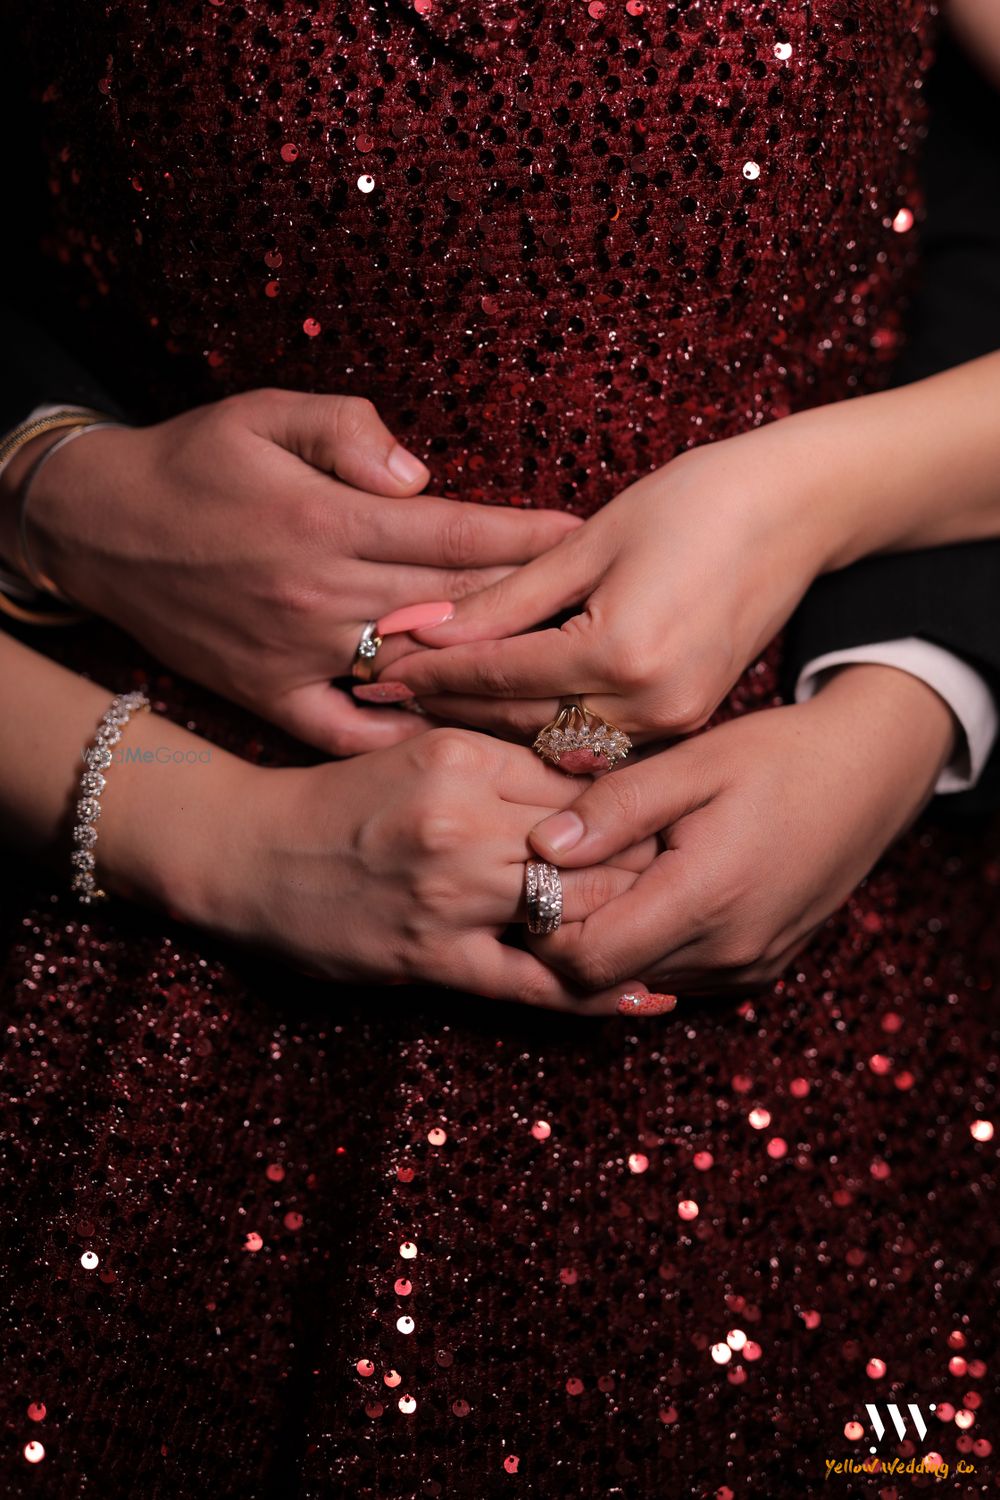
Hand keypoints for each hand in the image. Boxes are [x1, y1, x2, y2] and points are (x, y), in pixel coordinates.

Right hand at [16, 390, 578, 752]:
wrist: (97, 529)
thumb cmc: (190, 462)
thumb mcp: (261, 412)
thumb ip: (347, 429)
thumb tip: (421, 474)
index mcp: (327, 520)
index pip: (455, 532)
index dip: (528, 536)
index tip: (586, 539)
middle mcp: (320, 595)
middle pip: (452, 604)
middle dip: (529, 604)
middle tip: (596, 611)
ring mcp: (298, 653)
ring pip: (416, 668)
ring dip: (484, 674)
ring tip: (555, 680)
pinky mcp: (270, 694)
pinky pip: (349, 730)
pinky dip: (402, 737)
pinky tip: (459, 739)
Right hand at [126, 726, 657, 1007]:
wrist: (247, 854)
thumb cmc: (341, 801)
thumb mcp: (421, 754)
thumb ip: (504, 761)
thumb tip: (603, 778)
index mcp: (461, 757)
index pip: (584, 782)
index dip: (644, 806)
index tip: (690, 819)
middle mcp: (459, 820)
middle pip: (594, 845)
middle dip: (658, 864)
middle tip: (714, 875)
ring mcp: (446, 893)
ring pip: (575, 910)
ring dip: (639, 924)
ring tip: (696, 930)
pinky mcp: (432, 957)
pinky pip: (533, 983)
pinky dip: (596, 995)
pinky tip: (648, 997)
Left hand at [385, 422, 848, 743]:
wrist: (799, 509)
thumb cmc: (698, 501)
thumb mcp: (589, 542)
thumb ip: (507, 597)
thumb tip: (426, 625)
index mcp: (621, 651)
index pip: (498, 674)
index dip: (430, 669)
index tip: (375, 664)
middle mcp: (650, 703)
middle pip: (520, 721)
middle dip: (449, 704)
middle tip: (383, 692)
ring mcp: (674, 721)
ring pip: (554, 740)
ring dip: (492, 723)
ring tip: (427, 703)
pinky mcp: (686, 722)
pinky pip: (595, 740)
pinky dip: (545, 726)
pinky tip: (502, 710)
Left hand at [519, 666, 955, 993]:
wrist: (871, 776)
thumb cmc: (779, 757)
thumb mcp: (694, 762)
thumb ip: (615, 807)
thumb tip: (541, 847)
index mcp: (705, 899)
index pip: (586, 960)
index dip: (544, 925)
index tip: (537, 872)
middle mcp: (727, 951)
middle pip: (607, 978)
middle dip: (571, 931)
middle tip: (567, 867)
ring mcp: (746, 967)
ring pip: (640, 981)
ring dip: (613, 937)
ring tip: (611, 870)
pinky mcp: (757, 969)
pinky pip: (679, 975)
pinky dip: (652, 943)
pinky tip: (652, 887)